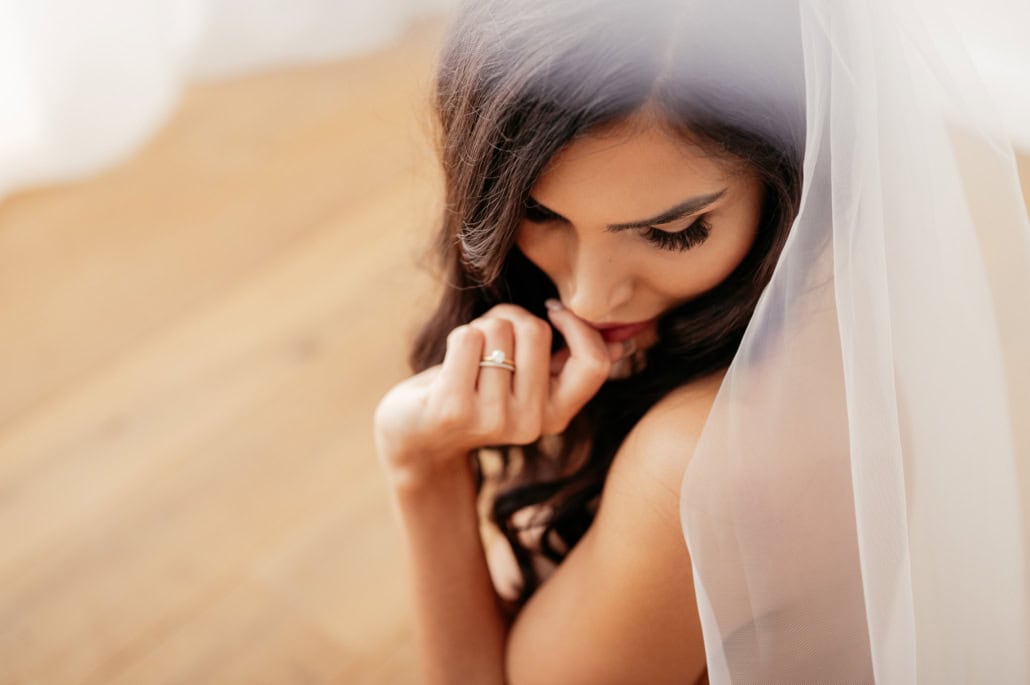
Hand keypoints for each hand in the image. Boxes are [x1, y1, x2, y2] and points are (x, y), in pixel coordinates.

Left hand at [373, 299, 628, 484]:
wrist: (416, 433)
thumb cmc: (475, 390)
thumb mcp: (527, 379)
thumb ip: (568, 361)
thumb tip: (626, 343)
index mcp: (557, 415)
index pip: (594, 364)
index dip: (576, 325)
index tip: (551, 310)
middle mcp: (531, 425)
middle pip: (536, 330)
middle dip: (509, 317)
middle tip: (489, 338)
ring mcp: (493, 422)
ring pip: (497, 329)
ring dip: (478, 329)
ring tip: (467, 359)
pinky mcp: (454, 411)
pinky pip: (467, 338)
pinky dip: (457, 337)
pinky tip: (448, 366)